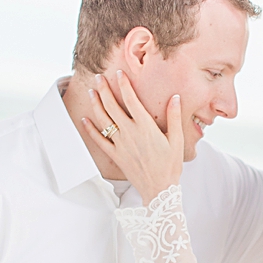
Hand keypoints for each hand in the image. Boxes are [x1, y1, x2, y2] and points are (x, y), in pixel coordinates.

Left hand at [86, 71, 183, 202]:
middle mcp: (130, 133)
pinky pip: (99, 140)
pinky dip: (90, 129)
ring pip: (103, 120)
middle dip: (104, 89)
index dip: (124, 85)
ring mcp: (120, 144)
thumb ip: (174, 117)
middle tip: (98, 77)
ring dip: (96, 104)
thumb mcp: (177, 140)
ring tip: (91, 92)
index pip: (131, 100)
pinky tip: (85, 120)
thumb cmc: (171, 165)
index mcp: (146, 127)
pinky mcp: (115, 155)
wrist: (159, 189)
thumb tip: (175, 98)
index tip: (119, 73)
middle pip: (112, 106)